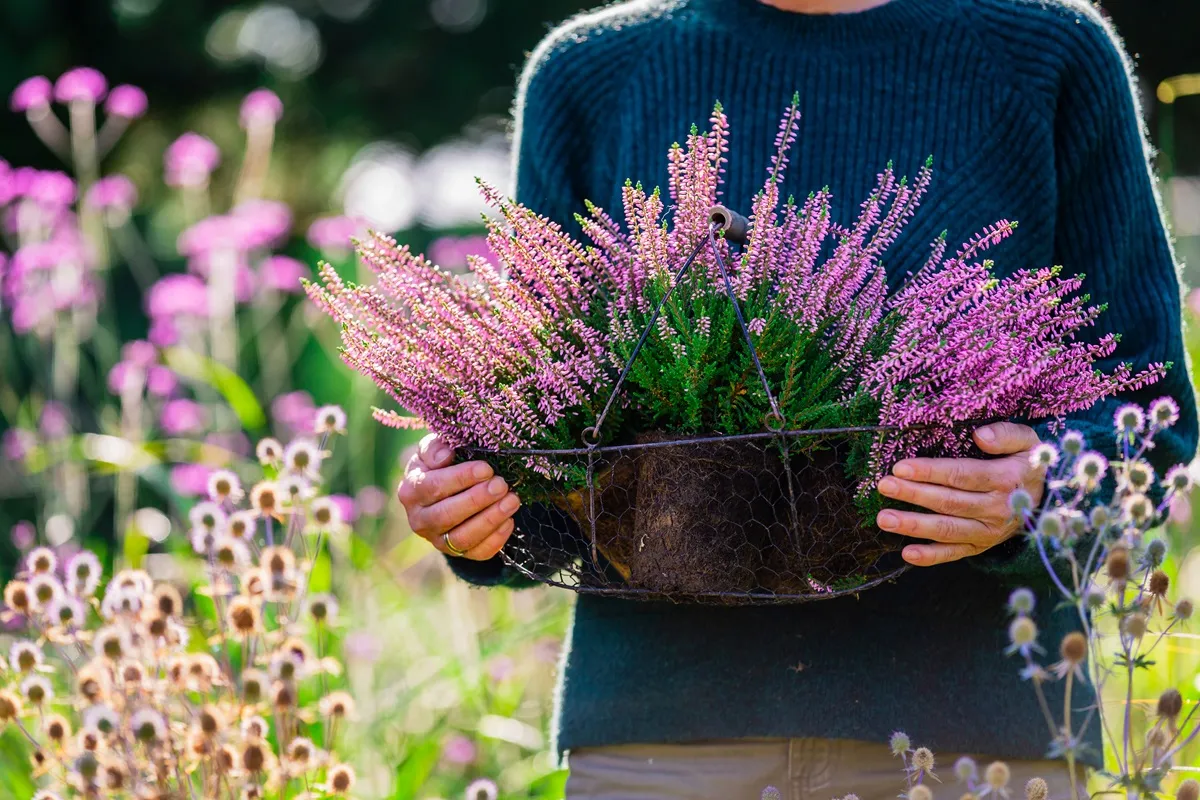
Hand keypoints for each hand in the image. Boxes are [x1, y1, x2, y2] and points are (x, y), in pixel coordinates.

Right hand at [397, 433, 520, 559]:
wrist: (445, 491)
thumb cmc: (440, 465)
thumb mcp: (432, 450)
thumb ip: (434, 448)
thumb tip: (445, 456)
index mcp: (411, 492)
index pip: (434, 487)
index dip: (461, 478)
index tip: (486, 469)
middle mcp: (420, 520)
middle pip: (446, 515)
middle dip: (477, 500)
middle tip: (501, 485)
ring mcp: (438, 540)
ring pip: (462, 538)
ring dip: (490, 520)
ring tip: (512, 501)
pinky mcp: (457, 552)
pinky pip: (477, 553)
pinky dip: (495, 539)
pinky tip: (509, 521)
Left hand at [875, 421, 1044, 566]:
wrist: (1046, 499)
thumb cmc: (1026, 463)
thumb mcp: (1028, 441)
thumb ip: (1006, 434)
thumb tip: (980, 436)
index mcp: (1006, 480)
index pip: (962, 475)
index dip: (930, 472)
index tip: (900, 467)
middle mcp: (997, 509)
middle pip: (949, 502)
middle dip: (914, 494)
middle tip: (884, 486)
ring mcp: (988, 532)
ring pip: (947, 529)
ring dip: (914, 526)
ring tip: (884, 519)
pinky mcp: (980, 546)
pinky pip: (954, 553)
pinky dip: (931, 556)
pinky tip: (906, 553)